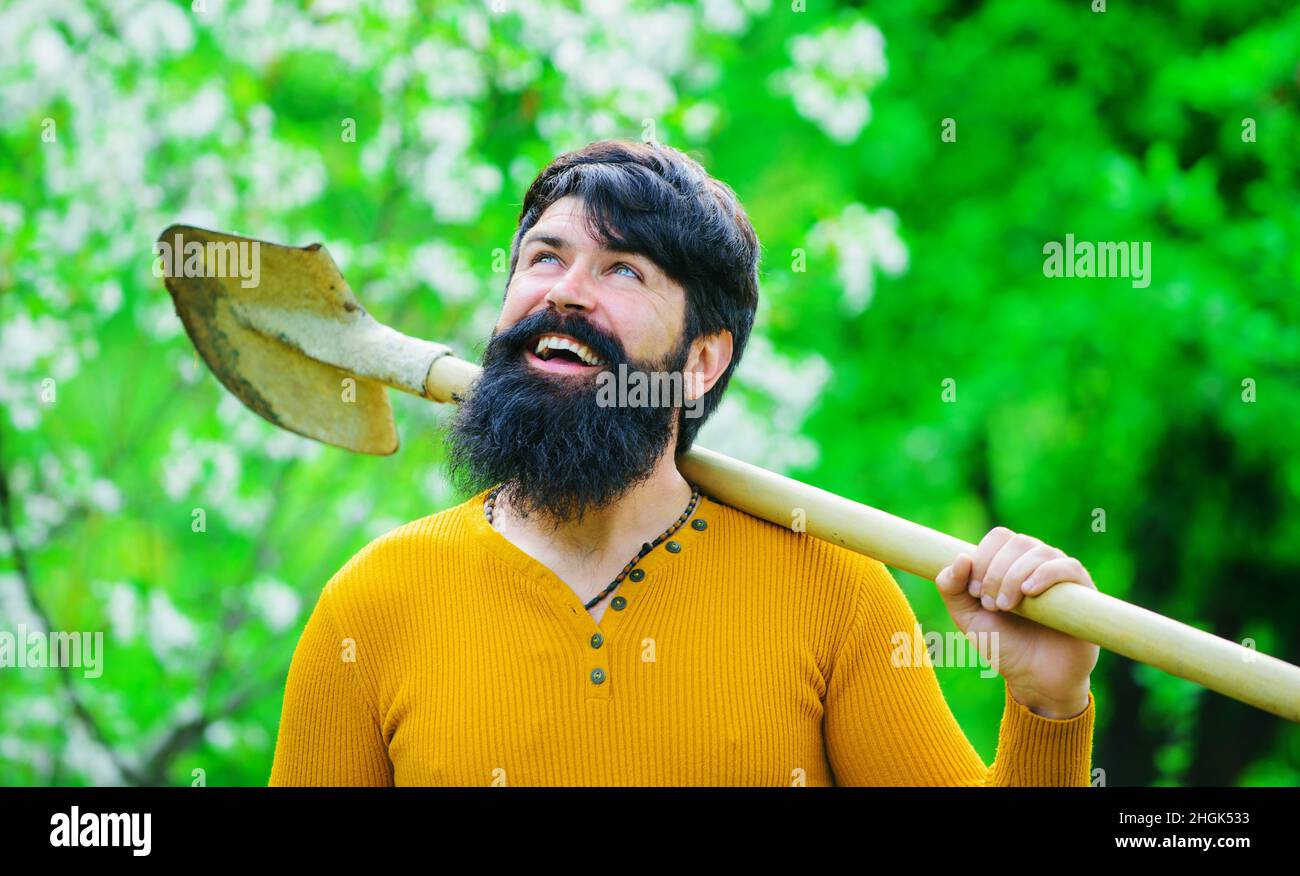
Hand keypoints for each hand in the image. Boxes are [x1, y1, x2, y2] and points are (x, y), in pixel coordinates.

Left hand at [934, 526, 1099, 718]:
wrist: (1034, 678)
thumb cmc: (1002, 644)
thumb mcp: (967, 617)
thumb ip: (952, 589)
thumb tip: (961, 557)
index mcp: (1011, 563)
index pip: (999, 537)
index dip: (983, 558)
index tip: (974, 593)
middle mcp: (1037, 563)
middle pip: (1017, 542)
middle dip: (996, 572)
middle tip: (991, 605)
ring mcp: (1061, 575)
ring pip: (1039, 552)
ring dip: (1014, 576)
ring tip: (1006, 606)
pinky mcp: (1082, 592)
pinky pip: (1068, 567)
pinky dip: (1046, 574)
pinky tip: (1029, 591)